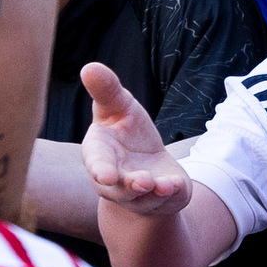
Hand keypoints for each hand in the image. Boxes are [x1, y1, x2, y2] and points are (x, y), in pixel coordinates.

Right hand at [78, 63, 188, 217]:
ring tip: (161, 184)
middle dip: (128, 187)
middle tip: (141, 182)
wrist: (147, 164)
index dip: (100, 169)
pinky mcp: (162, 199)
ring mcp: (138, 194)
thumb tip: (89, 66)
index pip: (97, 163)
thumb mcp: (119, 106)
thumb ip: (107, 90)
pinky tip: (177, 184)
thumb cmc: (126, 131)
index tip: (105, 175)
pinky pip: (166, 200)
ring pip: (143, 198)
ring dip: (152, 191)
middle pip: (118, 188)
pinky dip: (172, 193)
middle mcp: (115, 180)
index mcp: (99, 154)